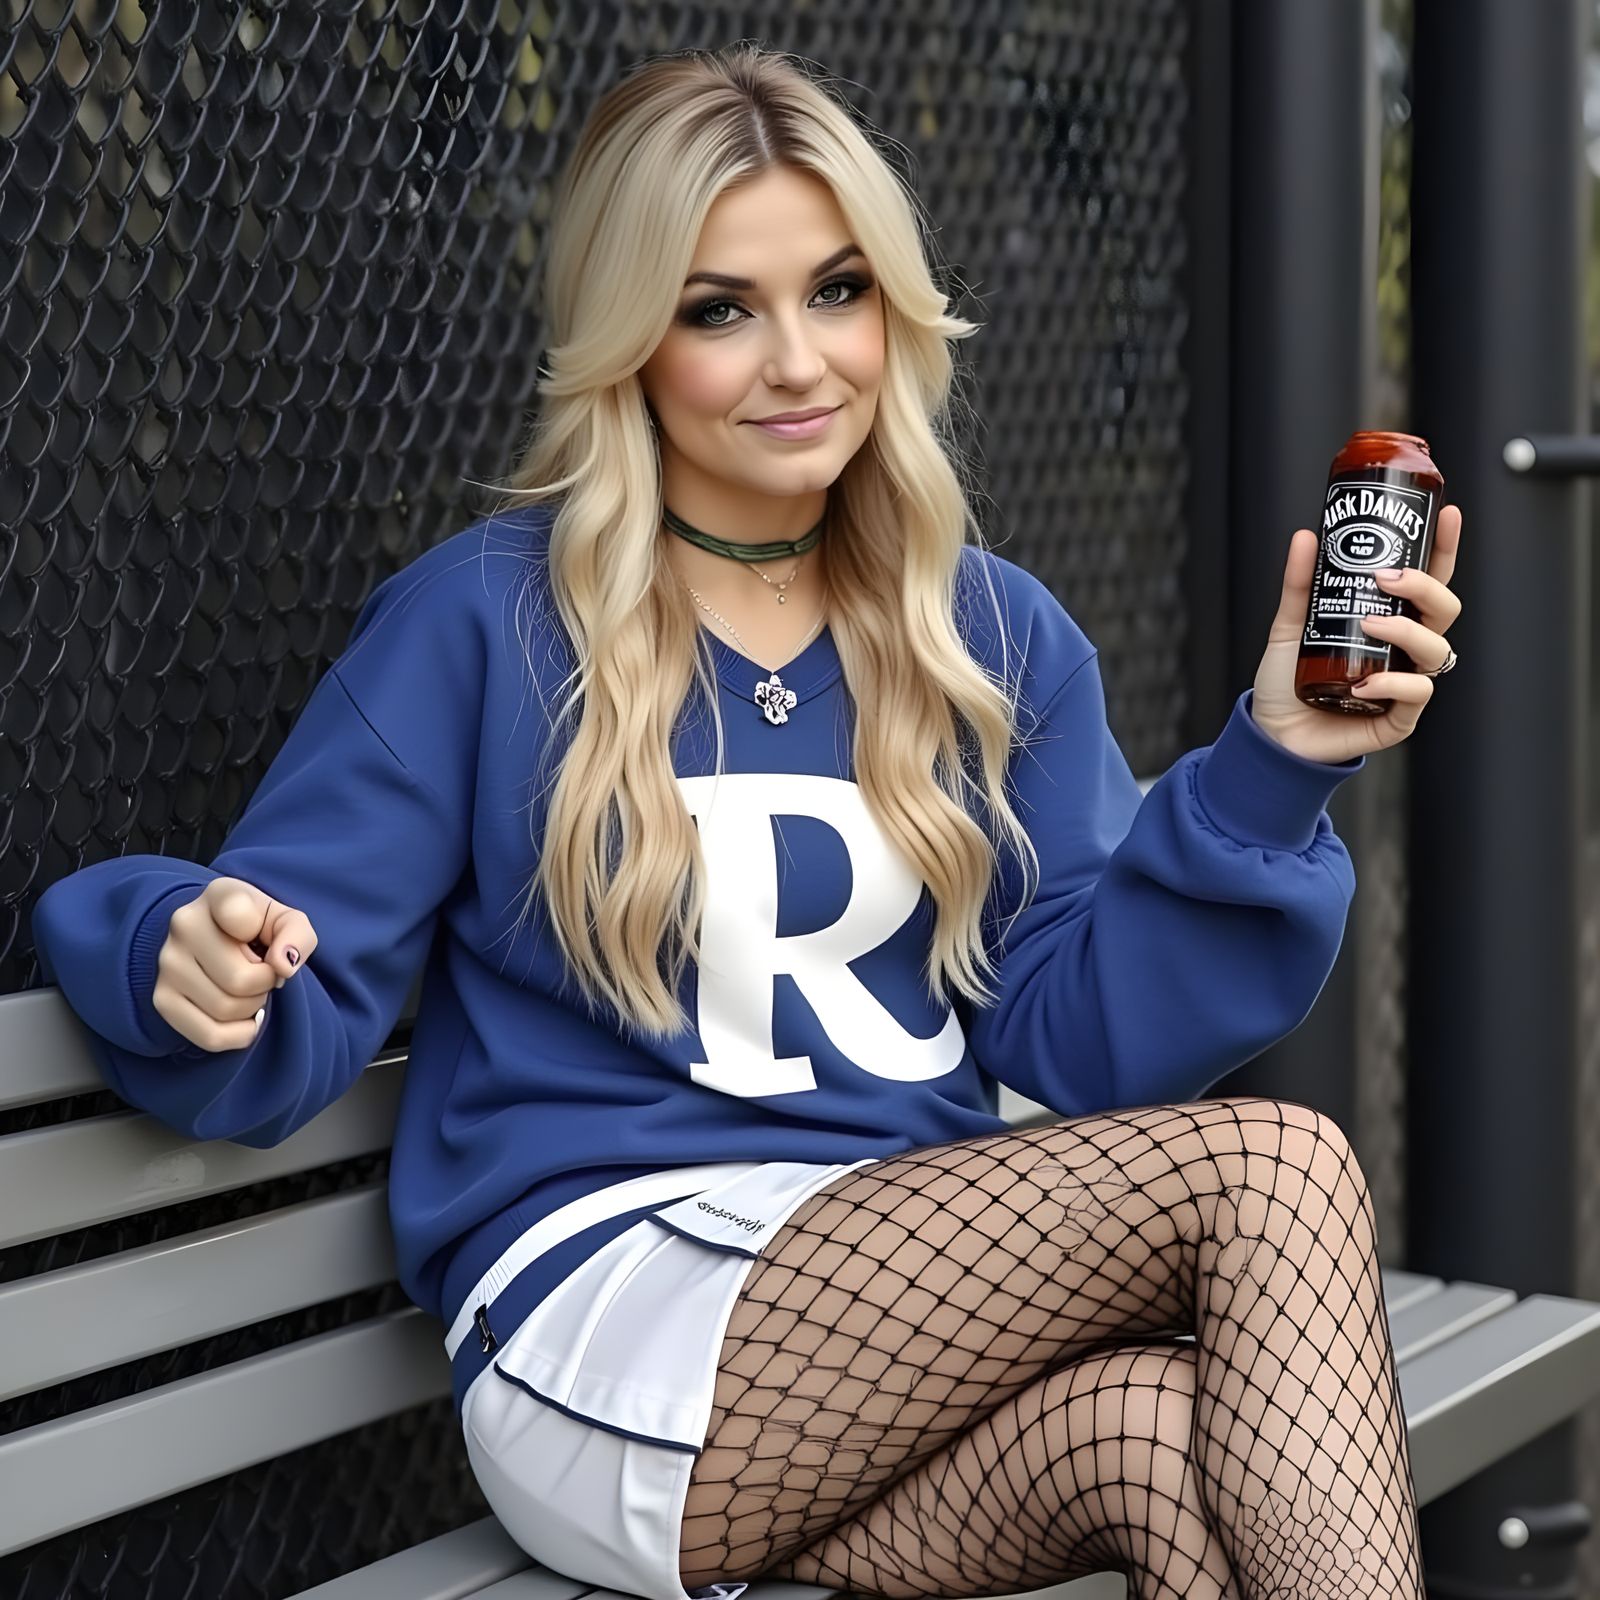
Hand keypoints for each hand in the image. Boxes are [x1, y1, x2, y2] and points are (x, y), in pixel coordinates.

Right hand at [151, 876, 317, 1052]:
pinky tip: (243, 1017)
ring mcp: (167, 964)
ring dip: (252, 1007)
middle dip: (266, 984)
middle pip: (241, 981)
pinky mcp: (162, 999)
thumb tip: (284, 966)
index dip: (270, 935)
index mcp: (218, 895)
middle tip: (263, 973)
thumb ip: (297, 935)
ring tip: (248, 989)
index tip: (265, 936)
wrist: (216, 938)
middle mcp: (183, 925)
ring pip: (226, 1010)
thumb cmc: (258, 929)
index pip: (241, 915)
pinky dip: (239, 1034)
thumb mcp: (285, 921)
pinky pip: (211, 1036)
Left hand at [1250, 504, 1463, 764]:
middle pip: (1444, 609)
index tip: (1445, 515)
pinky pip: (1417, 693)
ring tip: (1370, 625)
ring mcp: (1406, 682)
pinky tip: (1366, 680)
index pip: (1430, 581)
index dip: (1443, 548)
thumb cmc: (1288, 679)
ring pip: (1437, 649)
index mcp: (1391, 621)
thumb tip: (1306, 537)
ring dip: (1408, 632)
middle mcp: (1405, 649)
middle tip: (1387, 578)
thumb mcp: (1291, 625)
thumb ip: (1301, 585)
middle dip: (1425, 587)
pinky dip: (1395, 683)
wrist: (1270, 731)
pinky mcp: (1398, 717)